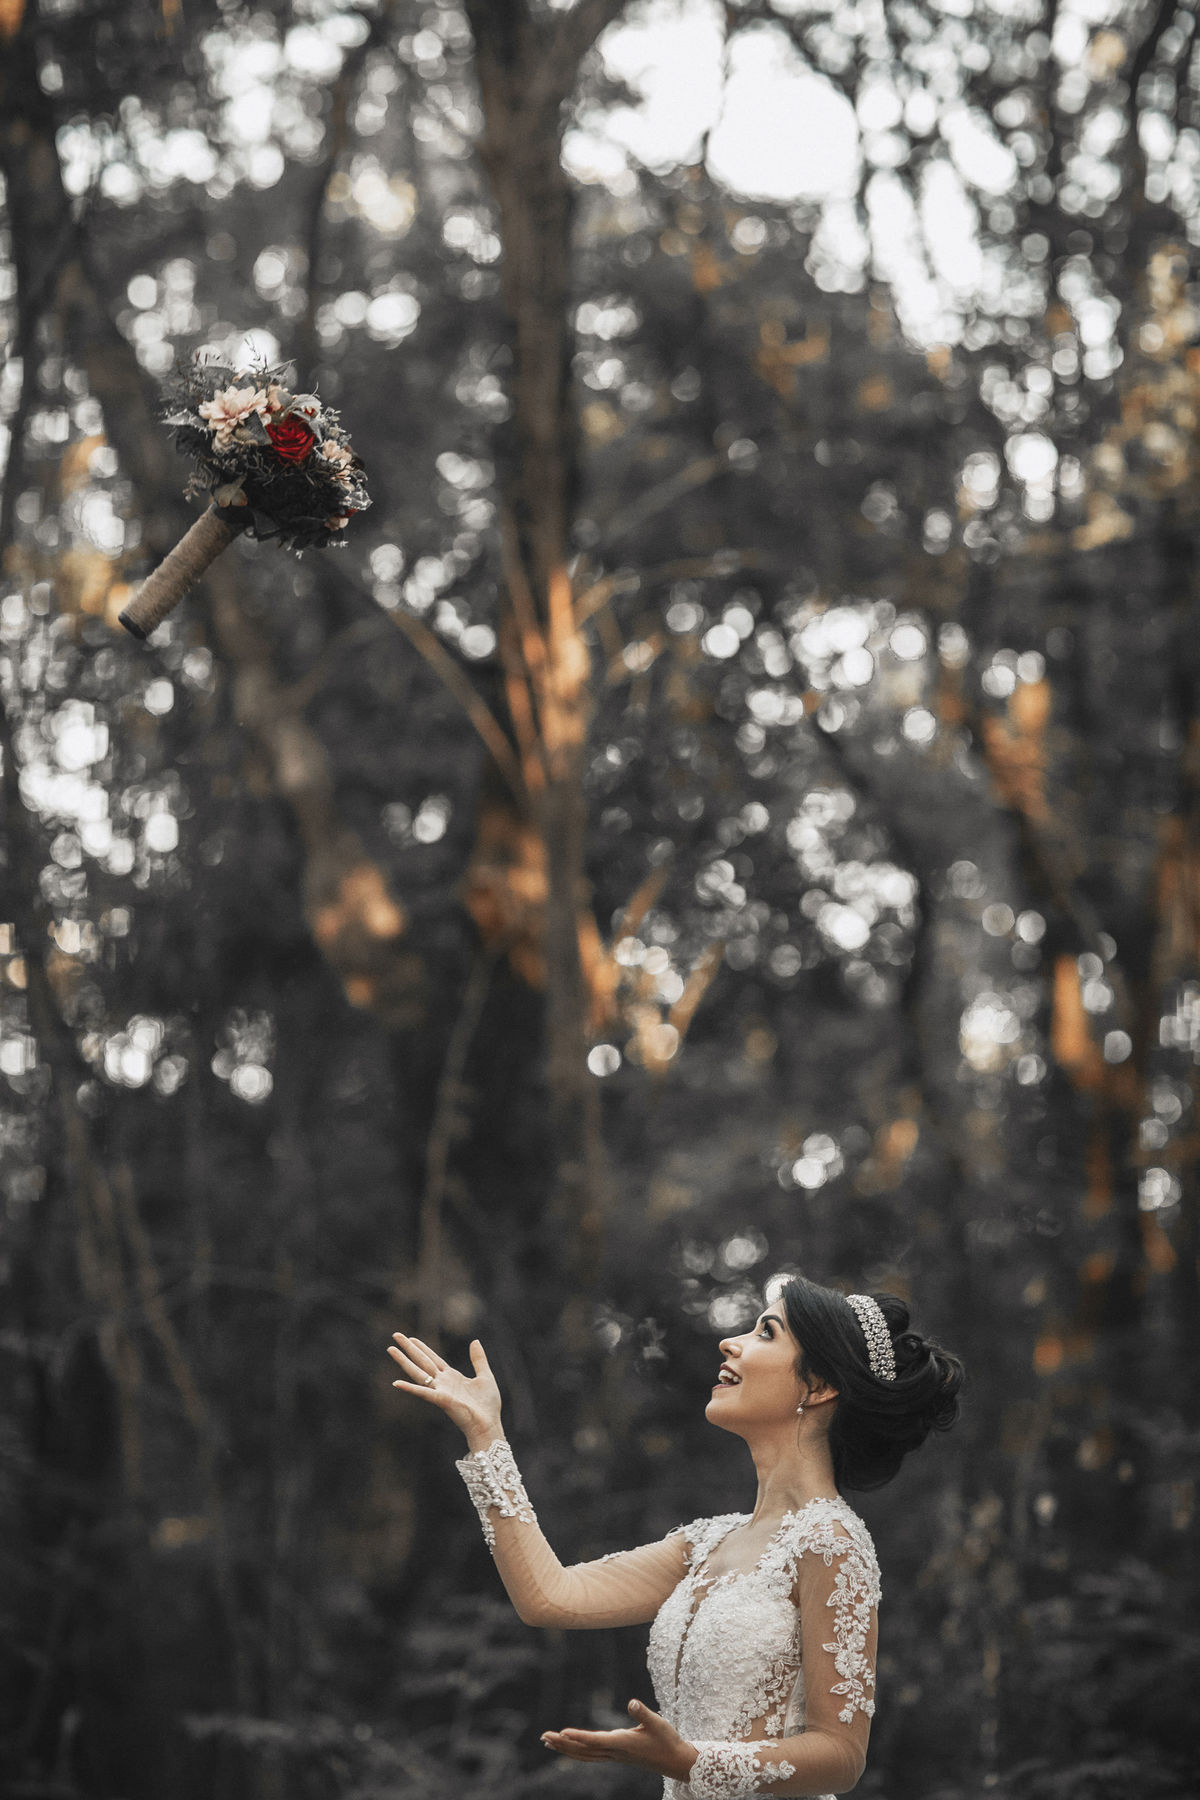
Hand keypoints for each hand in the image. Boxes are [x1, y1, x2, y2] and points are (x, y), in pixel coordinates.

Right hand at [387, 1333, 502, 1448]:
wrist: (489, 1425)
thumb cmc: (488, 1405)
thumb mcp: (485, 1376)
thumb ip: (478, 1359)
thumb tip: (475, 1340)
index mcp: (452, 1377)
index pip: (433, 1359)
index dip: (422, 1348)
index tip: (412, 1338)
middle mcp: (442, 1382)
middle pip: (422, 1361)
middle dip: (409, 1348)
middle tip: (396, 1335)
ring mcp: (440, 1390)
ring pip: (418, 1372)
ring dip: (404, 1361)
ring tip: (391, 1349)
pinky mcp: (441, 1400)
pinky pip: (423, 1392)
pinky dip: (409, 1388)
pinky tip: (396, 1383)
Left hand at [541, 1700, 696, 1781]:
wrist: (675, 1761)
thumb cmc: (667, 1740)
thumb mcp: (658, 1723)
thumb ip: (644, 1713)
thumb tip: (631, 1702)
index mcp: (623, 1743)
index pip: (595, 1741)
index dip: (578, 1737)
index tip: (561, 1733)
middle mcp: (615, 1752)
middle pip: (583, 1750)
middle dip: (563, 1744)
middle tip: (543, 1737)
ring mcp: (615, 1755)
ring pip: (585, 1755)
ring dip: (566, 1749)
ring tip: (548, 1743)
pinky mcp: (617, 1755)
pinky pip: (592, 1755)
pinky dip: (578, 1751)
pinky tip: (570, 1748)